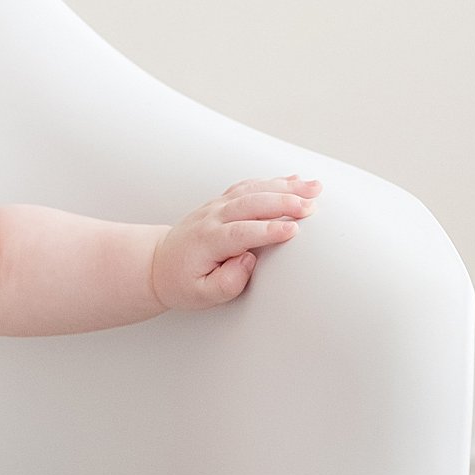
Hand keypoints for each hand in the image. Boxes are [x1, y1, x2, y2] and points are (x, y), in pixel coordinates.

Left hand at [150, 173, 322, 310]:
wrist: (159, 263)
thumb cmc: (182, 281)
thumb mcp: (201, 294)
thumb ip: (226, 283)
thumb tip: (249, 261)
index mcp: (207, 241)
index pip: (241, 232)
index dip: (268, 230)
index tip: (294, 230)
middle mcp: (212, 218)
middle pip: (250, 203)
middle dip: (283, 202)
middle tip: (313, 206)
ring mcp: (217, 206)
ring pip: (253, 190)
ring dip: (285, 186)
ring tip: (315, 187)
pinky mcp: (223, 202)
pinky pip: (249, 186)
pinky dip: (273, 181)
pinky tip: (296, 180)